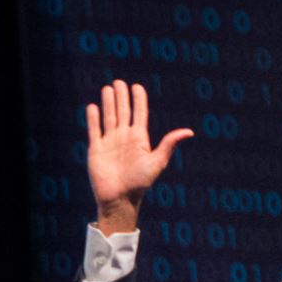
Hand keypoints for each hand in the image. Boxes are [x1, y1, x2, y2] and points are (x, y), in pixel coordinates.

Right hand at [85, 79, 193, 233]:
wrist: (120, 199)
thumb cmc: (140, 183)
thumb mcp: (157, 162)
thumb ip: (169, 144)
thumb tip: (189, 131)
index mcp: (139, 138)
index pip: (139, 113)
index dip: (138, 100)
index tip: (137, 86)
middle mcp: (124, 137)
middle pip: (122, 111)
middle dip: (121, 96)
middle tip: (118, 82)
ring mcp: (109, 143)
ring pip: (108, 117)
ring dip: (108, 103)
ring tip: (107, 88)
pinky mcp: (96, 150)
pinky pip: (94, 130)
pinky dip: (93, 119)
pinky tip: (93, 107)